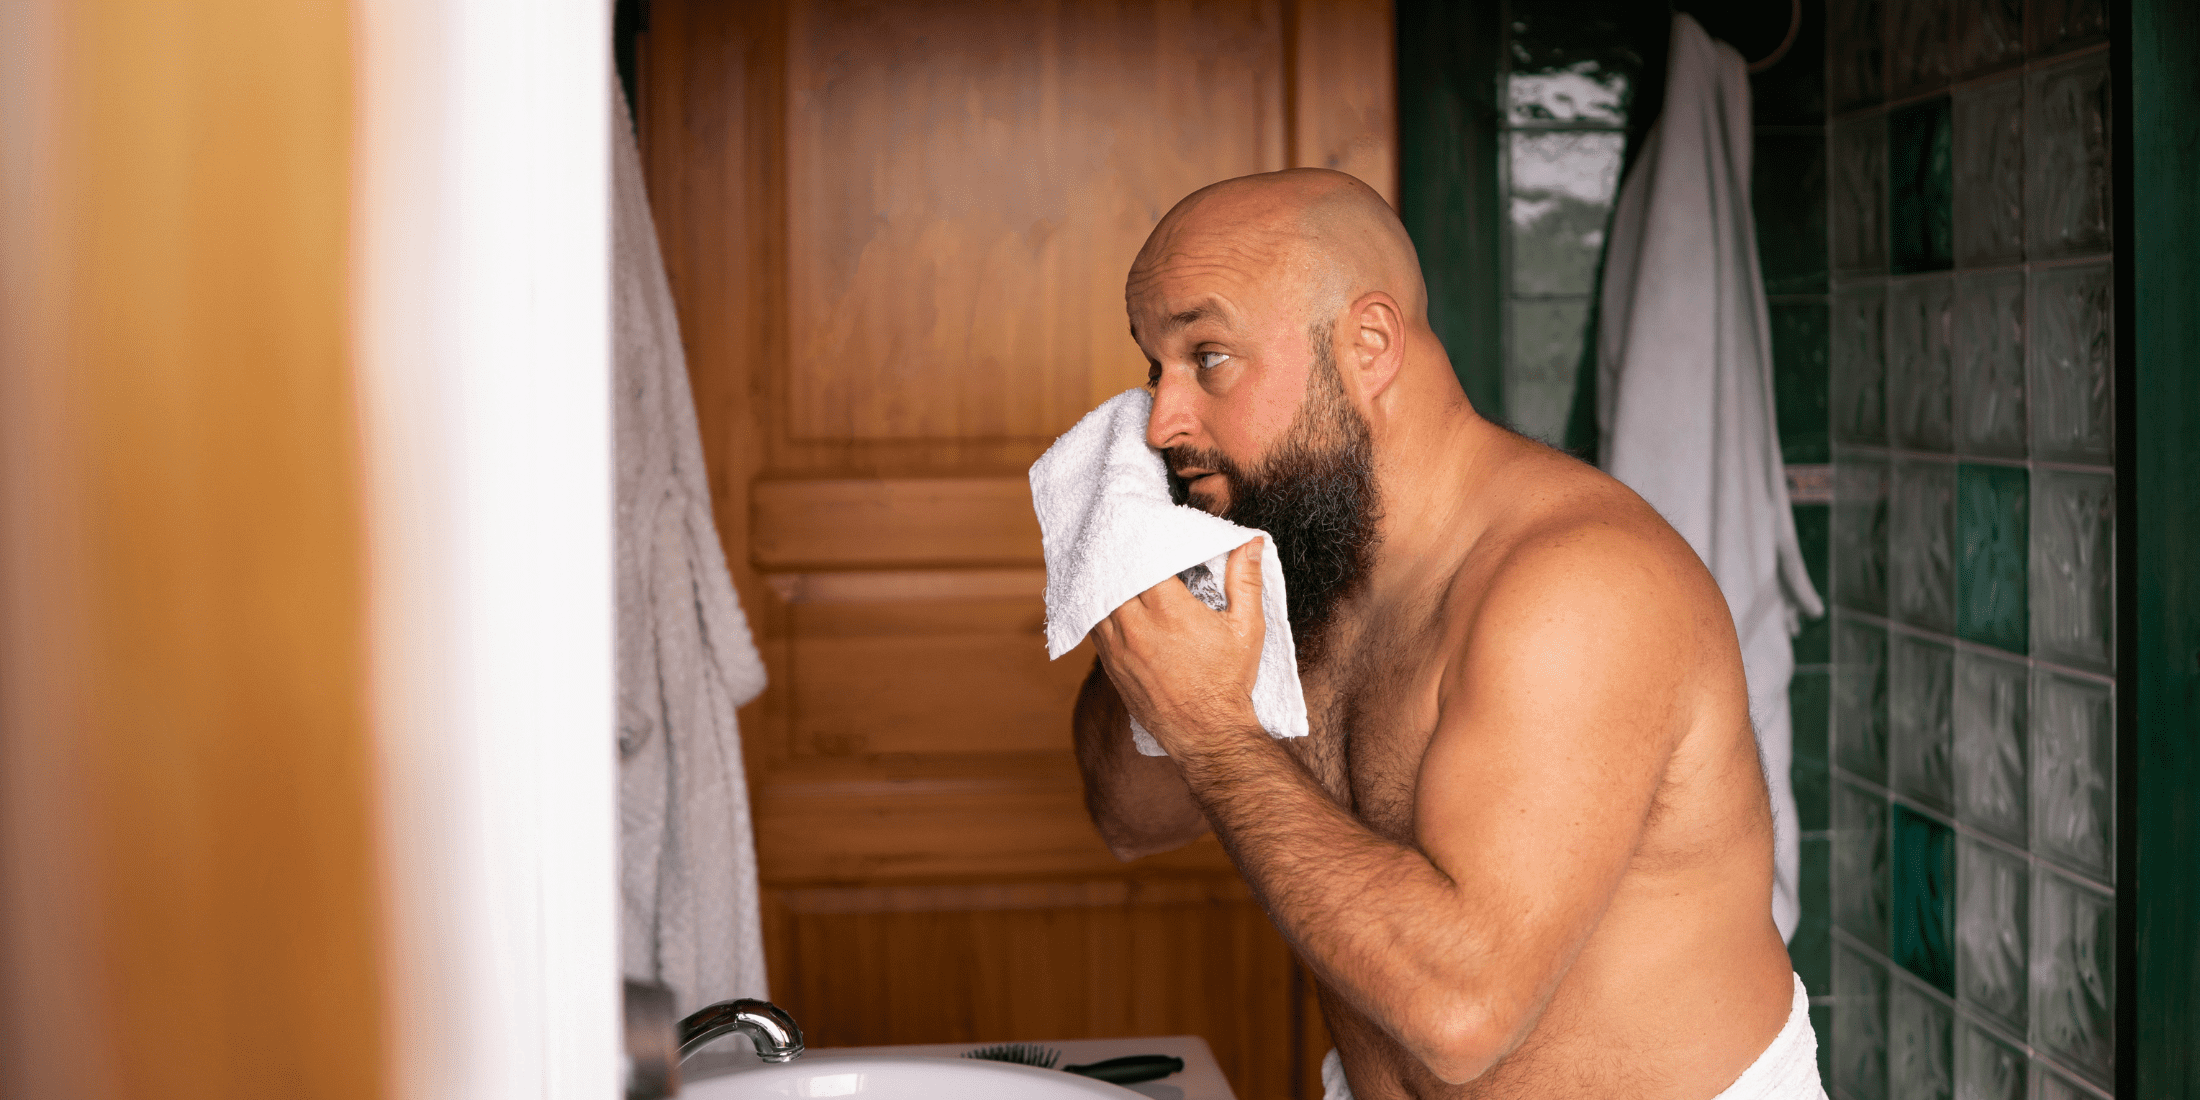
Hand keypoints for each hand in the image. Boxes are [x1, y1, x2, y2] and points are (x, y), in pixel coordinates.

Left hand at [1090, 538, 1266, 755]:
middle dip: (1119, 559)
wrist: (1207, 734)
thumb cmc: (1229, 682)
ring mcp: (1120, 648)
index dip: (1141, 543)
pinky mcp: (1112, 667)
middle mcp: (1137, 626)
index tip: (1143, 527)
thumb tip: (1252, 542)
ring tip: (1107, 563)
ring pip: (1098, 602)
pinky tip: (1102, 599)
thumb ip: (1245, 580)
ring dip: (1103, 584)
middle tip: (1119, 537)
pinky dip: (1096, 610)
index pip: (1142, 561)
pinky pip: (1094, 628)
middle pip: (1114, 577)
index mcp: (1170, 610)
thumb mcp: (1248, 628)